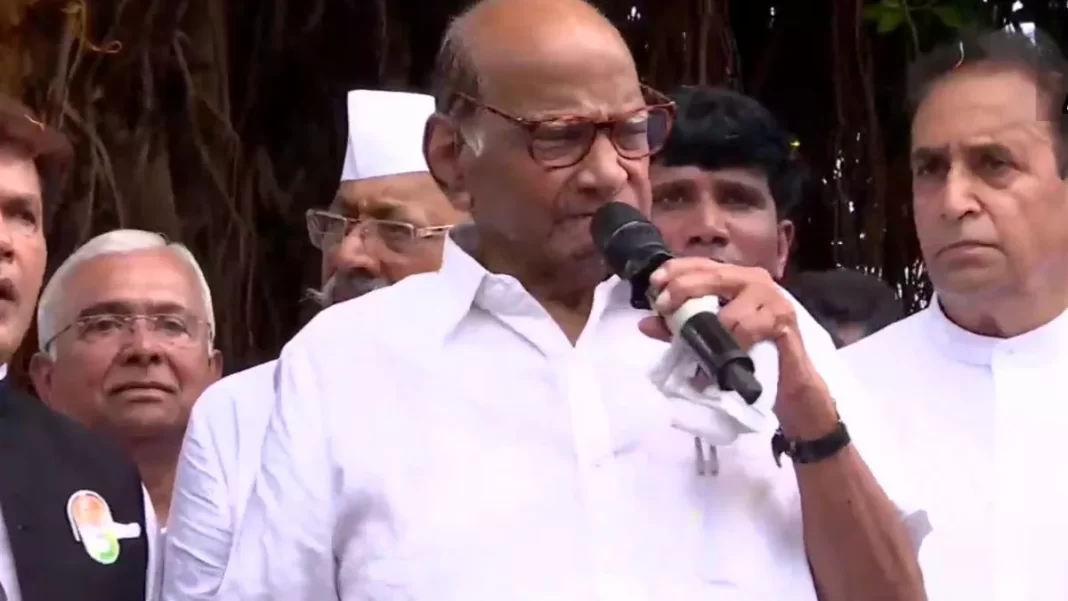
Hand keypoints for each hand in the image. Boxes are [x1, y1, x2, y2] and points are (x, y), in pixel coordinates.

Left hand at [638, 257, 836, 436]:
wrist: (788, 383)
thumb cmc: (748, 354)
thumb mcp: (708, 339)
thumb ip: (678, 328)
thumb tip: (645, 323)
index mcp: (734, 279)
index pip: (702, 263)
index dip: (676, 269)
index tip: (654, 283)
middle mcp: (754, 280)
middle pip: (714, 275)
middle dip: (684, 289)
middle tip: (664, 308)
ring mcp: (771, 297)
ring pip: (729, 311)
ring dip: (712, 333)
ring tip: (705, 353)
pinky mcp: (784, 318)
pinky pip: (749, 329)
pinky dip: (735, 345)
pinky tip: (731, 358)